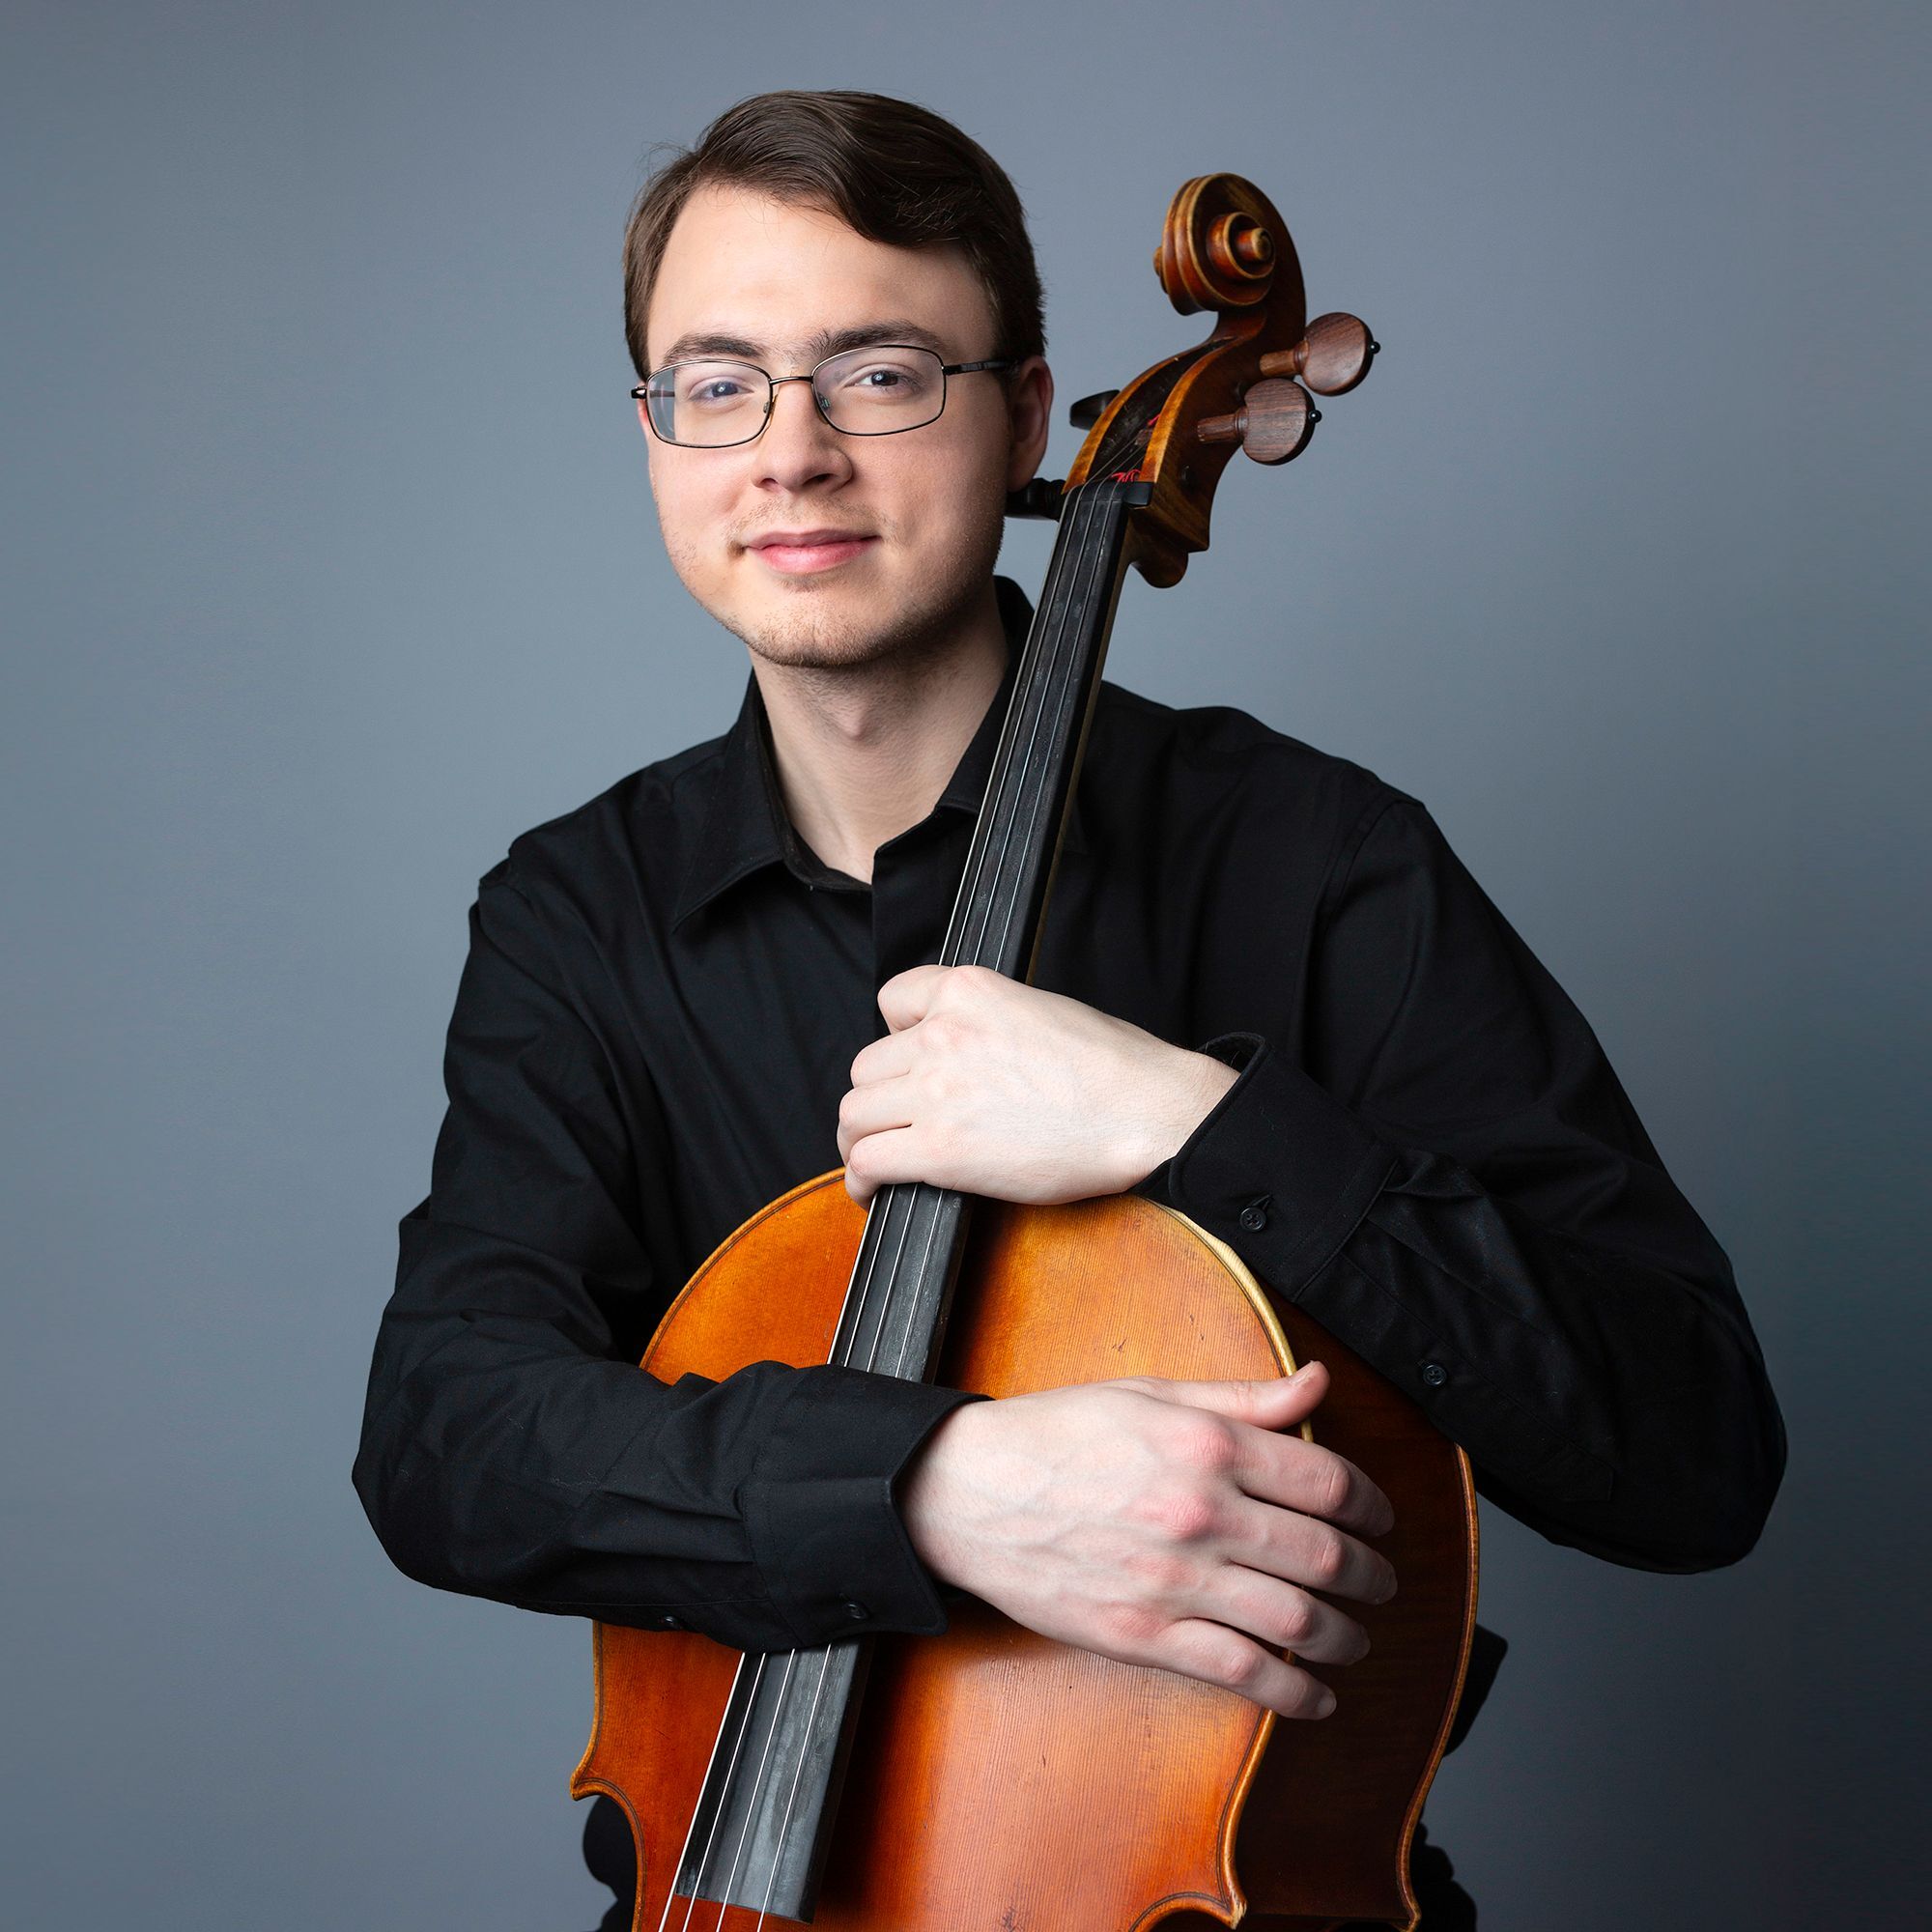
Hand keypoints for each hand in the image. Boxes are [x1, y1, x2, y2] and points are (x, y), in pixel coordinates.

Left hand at [837, 964, 1237, 1205]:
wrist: (1147, 1111)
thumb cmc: (1114, 1068)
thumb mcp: (1040, 1008)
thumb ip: (986, 1020)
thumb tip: (962, 1055)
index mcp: (968, 990)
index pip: (892, 999)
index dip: (894, 1036)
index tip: (904, 1063)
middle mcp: (943, 1034)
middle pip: (866, 1065)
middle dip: (878, 1096)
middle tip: (895, 1121)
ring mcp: (937, 1090)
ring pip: (855, 1112)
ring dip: (860, 1138)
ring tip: (876, 1157)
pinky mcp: (941, 1148)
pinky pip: (867, 1161)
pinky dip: (861, 1181)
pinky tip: (872, 1191)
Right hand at [896, 1360, 1396, 1718]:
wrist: (970, 1491)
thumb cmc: (1058, 1433)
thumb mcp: (1152, 1393)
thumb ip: (1245, 1397)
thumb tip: (1317, 1384)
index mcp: (1207, 1444)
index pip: (1326, 1481)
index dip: (1371, 1505)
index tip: (1380, 1519)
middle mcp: (1201, 1512)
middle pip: (1323, 1556)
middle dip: (1371, 1575)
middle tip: (1383, 1582)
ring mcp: (1174, 1580)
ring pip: (1296, 1620)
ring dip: (1346, 1637)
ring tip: (1357, 1639)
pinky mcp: (1144, 1634)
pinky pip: (1241, 1672)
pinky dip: (1293, 1692)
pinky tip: (1314, 1695)